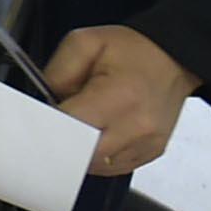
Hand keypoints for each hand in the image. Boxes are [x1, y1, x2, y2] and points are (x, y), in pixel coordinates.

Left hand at [43, 24, 198, 178]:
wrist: (173, 58)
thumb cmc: (132, 50)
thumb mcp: (84, 42)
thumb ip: (57, 72)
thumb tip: (44, 102)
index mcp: (120, 97)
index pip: (69, 128)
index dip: (47, 124)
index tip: (38, 117)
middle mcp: (137, 128)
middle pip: (80, 154)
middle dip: (62, 139)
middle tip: (58, 120)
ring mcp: (146, 146)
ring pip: (94, 166)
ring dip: (79, 149)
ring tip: (83, 121)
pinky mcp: (150, 154)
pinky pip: (111, 167)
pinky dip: (97, 155)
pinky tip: (96, 132)